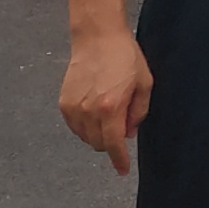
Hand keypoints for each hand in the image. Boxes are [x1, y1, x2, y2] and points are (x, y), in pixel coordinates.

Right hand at [61, 26, 153, 173]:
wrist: (97, 37)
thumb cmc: (125, 56)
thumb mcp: (144, 83)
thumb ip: (138, 113)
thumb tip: (129, 133)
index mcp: (110, 108)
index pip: (113, 144)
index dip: (119, 160)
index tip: (122, 170)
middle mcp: (88, 111)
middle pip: (98, 143)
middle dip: (111, 141)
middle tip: (122, 122)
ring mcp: (73, 108)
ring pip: (85, 137)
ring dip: (98, 134)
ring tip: (109, 111)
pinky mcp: (64, 103)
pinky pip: (75, 127)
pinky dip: (86, 126)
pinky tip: (95, 110)